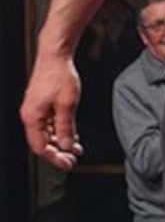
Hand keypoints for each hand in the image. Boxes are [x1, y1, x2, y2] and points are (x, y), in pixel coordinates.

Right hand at [20, 55, 83, 171]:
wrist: (55, 57)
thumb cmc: (59, 76)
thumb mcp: (67, 105)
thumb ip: (66, 127)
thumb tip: (67, 146)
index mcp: (32, 117)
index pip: (40, 146)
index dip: (54, 158)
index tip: (68, 164)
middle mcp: (31, 115)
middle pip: (42, 142)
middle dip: (58, 152)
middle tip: (73, 159)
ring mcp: (35, 110)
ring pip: (46, 134)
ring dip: (60, 142)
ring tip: (76, 148)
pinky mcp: (41, 106)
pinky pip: (48, 125)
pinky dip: (59, 131)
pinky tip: (71, 135)